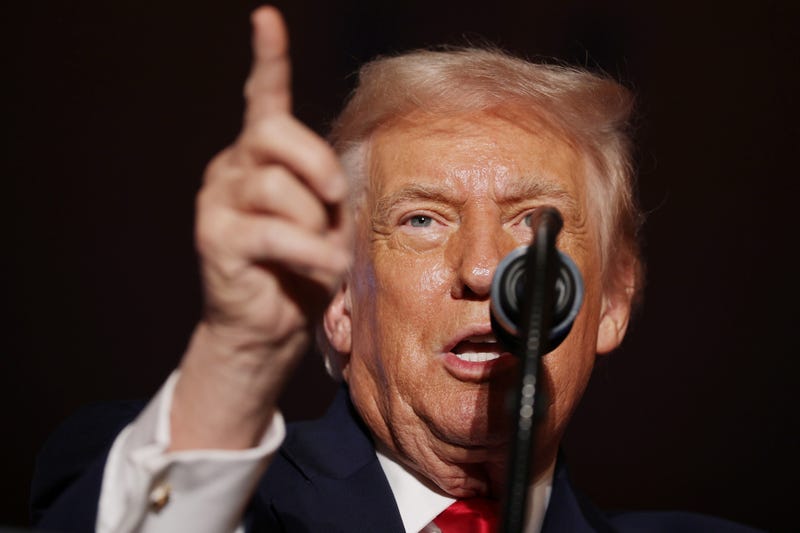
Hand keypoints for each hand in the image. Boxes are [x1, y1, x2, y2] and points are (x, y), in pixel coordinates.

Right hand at [170, 6, 351, 449]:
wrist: (270, 328)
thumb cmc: (303, 269)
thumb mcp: (326, 221)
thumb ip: (328, 192)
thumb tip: (341, 185)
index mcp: (262, 157)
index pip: (262, 98)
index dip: (267, 59)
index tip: (267, 19)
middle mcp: (234, 169)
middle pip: (272, 131)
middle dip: (315, 162)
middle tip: (335, 199)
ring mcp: (219, 202)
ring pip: (277, 187)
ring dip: (316, 225)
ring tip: (326, 254)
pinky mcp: (217, 239)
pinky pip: (274, 233)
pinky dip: (309, 253)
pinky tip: (320, 269)